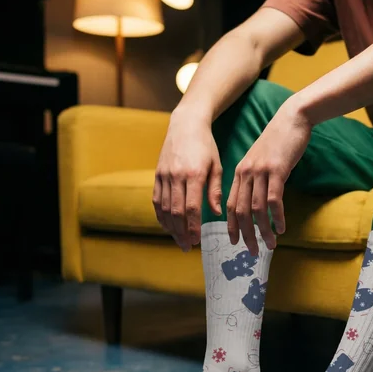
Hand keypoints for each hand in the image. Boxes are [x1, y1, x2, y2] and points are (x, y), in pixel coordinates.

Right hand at [152, 109, 222, 251]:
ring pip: (163, 208)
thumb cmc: (206, 146)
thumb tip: (216, 214)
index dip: (193, 226)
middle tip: (187, 247)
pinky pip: (156, 200)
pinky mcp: (157, 174)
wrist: (185, 124)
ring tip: (178, 240)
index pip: (192, 207)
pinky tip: (167, 226)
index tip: (196, 241)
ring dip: (170, 227)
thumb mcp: (216, 166)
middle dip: (181, 232)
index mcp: (194, 174)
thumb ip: (215, 190)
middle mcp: (176, 176)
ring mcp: (164, 175)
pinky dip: (160, 216)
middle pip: (176, 211)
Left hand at [227, 99, 311, 255]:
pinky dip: (277, 217)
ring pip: (257, 209)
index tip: (234, 242)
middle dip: (246, 235)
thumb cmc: (279, 141)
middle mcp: (246, 174)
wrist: (292, 119)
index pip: (230, 205)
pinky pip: (274, 200)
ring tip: (271, 245)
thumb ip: (255, 179)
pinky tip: (282, 228)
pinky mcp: (277, 170)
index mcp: (240, 173)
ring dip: (263, 230)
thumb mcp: (261, 160)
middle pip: (241, 212)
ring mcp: (261, 172)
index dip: (231, 226)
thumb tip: (257, 202)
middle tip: (253, 252)